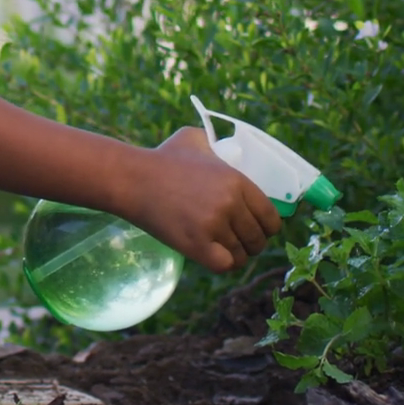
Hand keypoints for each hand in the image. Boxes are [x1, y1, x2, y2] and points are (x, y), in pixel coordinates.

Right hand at [121, 126, 282, 273]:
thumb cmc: (162, 158)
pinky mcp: (196, 245)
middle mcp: (230, 204)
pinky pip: (225, 265)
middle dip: (251, 243)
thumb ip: (216, 144)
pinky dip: (222, 263)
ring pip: (240, 254)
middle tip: (239, 241)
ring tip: (224, 249)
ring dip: (235, 254)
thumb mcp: (194, 139)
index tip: (257, 229)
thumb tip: (227, 146)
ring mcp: (213, 225)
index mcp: (237, 181)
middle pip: (257, 239)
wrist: (133, 179)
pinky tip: (214, 256)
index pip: (270, 217)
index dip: (267, 227)